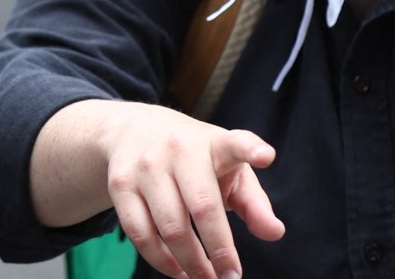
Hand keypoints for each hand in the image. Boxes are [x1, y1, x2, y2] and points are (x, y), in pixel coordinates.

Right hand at [98, 104, 284, 278]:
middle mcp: (179, 149)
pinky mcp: (121, 185)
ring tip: (205, 278)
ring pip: (170, 227)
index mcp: (215, 143)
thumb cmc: (195, 158)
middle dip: (219, 250)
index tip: (266, 156)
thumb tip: (274, 233)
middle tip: (230, 277)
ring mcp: (146, 166)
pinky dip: (161, 261)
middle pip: (203, 207)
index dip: (251, 150)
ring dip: (191, 263)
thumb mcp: (228, 169)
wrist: (132, 130)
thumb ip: (254, 202)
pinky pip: (140, 234)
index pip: (236, 143)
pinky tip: (178, 270)